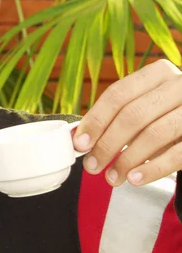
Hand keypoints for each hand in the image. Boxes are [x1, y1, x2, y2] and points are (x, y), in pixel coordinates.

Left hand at [73, 59, 181, 186]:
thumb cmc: (166, 116)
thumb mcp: (144, 109)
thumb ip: (114, 118)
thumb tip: (80, 140)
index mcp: (158, 73)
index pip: (118, 94)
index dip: (96, 120)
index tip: (80, 144)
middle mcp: (179, 85)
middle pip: (133, 115)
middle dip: (107, 144)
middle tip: (92, 166)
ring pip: (154, 134)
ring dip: (127, 160)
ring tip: (112, 178)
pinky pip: (177, 154)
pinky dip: (153, 169)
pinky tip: (135, 179)